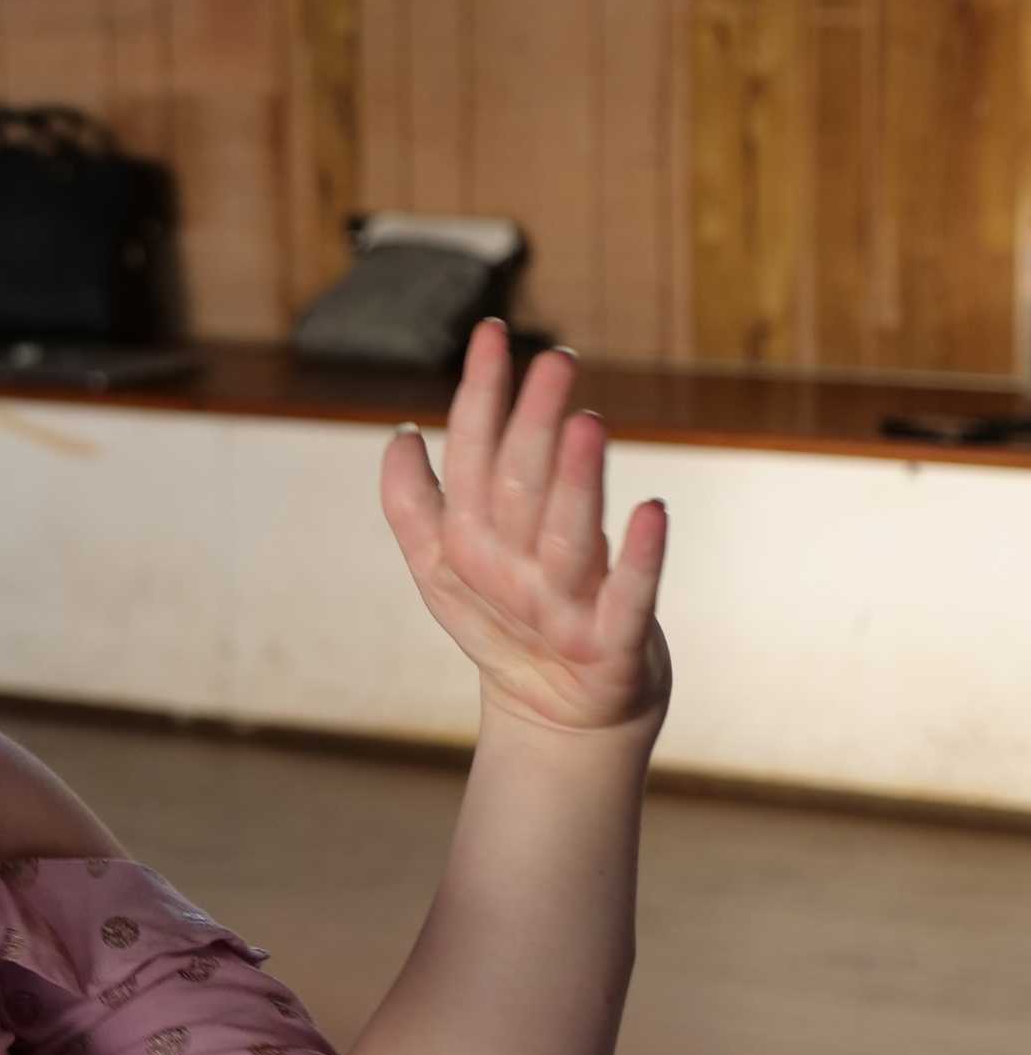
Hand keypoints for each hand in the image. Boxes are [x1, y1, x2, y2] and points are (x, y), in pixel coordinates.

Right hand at [381, 318, 672, 734]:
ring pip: (568, 538)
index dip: (481, 394)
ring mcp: (560, 610)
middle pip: (518, 488)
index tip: (494, 331)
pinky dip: (642, 561)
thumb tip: (398, 436)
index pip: (471, 457)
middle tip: (557, 359)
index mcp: (465, 545)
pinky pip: (629, 600)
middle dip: (533, 423)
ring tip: (589, 422)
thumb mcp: (444, 572)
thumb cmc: (507, 626)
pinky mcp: (613, 647)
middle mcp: (506, 573)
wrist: (560, 723)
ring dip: (578, 483)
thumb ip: (414, 506)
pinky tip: (655, 511)